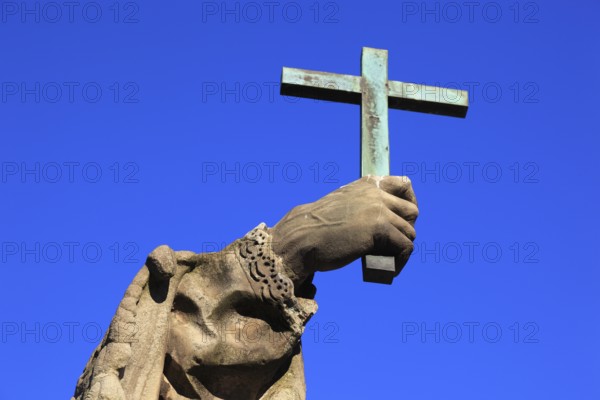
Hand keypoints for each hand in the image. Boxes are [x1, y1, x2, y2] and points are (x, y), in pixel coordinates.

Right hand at [270, 176, 418, 284]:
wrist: (301, 239)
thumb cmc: (317, 230)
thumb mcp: (343, 207)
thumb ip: (363, 207)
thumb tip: (388, 222)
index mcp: (366, 185)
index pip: (404, 184)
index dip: (410, 201)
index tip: (404, 219)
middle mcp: (375, 193)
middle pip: (412, 211)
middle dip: (406, 230)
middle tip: (392, 246)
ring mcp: (378, 208)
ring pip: (409, 232)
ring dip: (401, 251)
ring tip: (388, 263)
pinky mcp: (380, 228)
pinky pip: (405, 246)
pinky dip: (400, 262)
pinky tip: (389, 271)